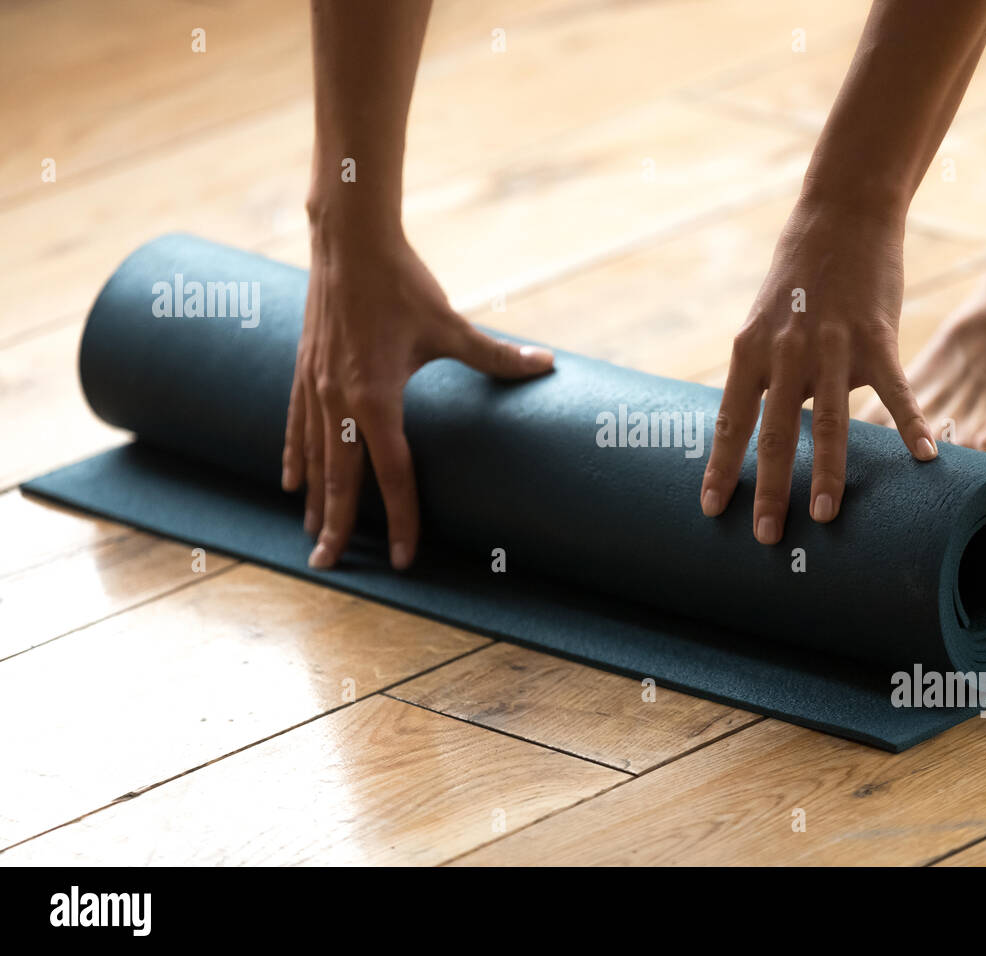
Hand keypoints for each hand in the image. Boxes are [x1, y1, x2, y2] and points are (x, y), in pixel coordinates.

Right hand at [281, 225, 552, 568]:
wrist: (349, 242)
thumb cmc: (402, 284)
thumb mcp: (452, 326)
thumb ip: (498, 355)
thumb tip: (548, 366)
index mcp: (376, 399)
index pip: (392, 475)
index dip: (400, 519)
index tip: (401, 557)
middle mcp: (338, 400)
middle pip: (339, 479)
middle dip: (336, 526)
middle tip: (329, 565)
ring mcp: (315, 387)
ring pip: (313, 457)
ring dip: (314, 499)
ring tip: (311, 534)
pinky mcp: (304, 371)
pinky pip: (295, 427)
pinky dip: (295, 457)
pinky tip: (292, 480)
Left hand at [698, 199, 936, 543]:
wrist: (841, 216)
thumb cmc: (799, 279)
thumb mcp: (765, 323)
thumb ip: (762, 374)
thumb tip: (762, 431)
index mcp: (749, 351)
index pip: (729, 421)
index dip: (720, 467)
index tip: (711, 510)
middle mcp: (785, 352)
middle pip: (774, 433)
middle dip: (769, 489)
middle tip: (765, 536)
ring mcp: (831, 345)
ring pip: (829, 422)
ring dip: (828, 474)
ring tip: (825, 518)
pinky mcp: (877, 337)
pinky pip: (894, 390)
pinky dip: (910, 425)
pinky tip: (923, 458)